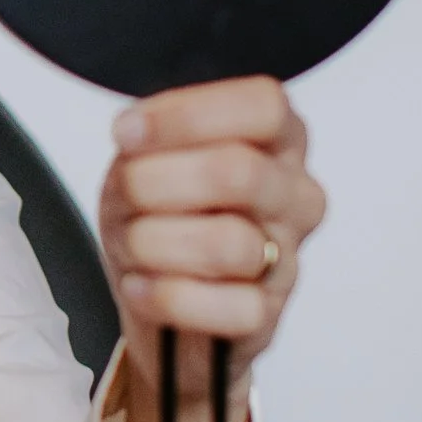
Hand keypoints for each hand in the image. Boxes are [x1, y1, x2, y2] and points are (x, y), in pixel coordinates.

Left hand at [98, 76, 325, 414]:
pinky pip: (227, 307)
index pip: (264, 106)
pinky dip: (166, 297)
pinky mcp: (269, 314)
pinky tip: (141, 286)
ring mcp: (289, 257)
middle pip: (239, 172)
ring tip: (134, 246)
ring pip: (229, 244)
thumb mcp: (144, 161)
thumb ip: (151, 139)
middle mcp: (296, 194)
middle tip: (125, 197)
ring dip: (154, 243)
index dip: (189, 116)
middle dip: (156, 183)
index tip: (127, 133)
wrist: (159, 302)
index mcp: (278, 140)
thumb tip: (136, 131)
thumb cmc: (160, 215)